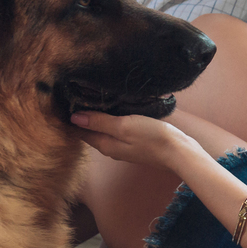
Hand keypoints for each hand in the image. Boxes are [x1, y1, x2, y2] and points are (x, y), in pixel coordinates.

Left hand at [70, 111, 197, 170]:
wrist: (179, 152)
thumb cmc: (151, 137)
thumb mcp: (123, 126)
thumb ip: (99, 122)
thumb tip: (74, 118)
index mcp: (105, 145)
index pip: (81, 132)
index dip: (73, 118)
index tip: (66, 101)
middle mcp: (112, 148)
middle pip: (92, 132)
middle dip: (84, 117)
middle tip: (77, 96)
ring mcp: (125, 147)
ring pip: (105, 131)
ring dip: (99, 118)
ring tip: (94, 99)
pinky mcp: (136, 143)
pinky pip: (118, 130)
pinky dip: (113, 120)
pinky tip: (117, 110)